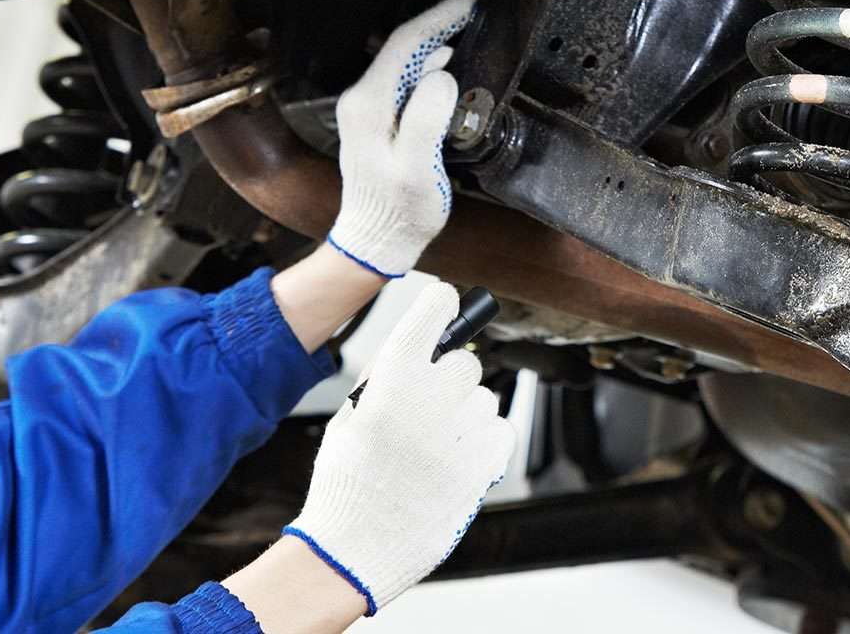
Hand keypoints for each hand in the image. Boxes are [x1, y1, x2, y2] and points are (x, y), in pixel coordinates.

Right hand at [282, 282, 514, 614]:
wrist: (352, 550)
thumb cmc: (347, 484)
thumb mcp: (349, 420)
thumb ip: (385, 381)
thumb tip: (421, 352)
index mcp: (390, 381)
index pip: (431, 313)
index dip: (440, 304)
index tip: (446, 301)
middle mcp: (429, 398)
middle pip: (466, 362)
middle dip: (450, 380)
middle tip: (428, 409)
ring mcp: (459, 432)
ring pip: (485, 398)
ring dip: (467, 415)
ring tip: (436, 448)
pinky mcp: (484, 464)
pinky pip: (502, 429)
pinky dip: (486, 441)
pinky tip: (458, 460)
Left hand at [326, 0, 475, 278]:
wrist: (375, 241)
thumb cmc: (400, 210)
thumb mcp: (417, 167)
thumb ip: (427, 118)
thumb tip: (443, 76)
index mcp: (369, 103)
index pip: (406, 44)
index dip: (440, 17)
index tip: (471, 0)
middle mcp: (362, 99)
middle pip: (403, 46)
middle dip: (440, 23)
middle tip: (477, 7)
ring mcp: (368, 110)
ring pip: (405, 62)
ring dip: (436, 42)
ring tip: (470, 28)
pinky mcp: (379, 121)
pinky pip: (406, 80)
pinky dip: (431, 65)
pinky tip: (453, 65)